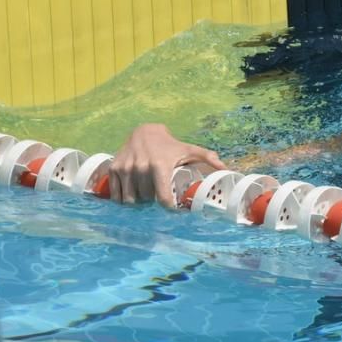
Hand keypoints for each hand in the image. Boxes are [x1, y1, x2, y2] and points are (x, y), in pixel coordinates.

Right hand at [109, 124, 225, 206]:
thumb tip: (227, 169)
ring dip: (138, 202)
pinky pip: (116, 195)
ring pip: (131, 199)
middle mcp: (140, 167)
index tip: (172, 209)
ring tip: (145, 196)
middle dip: (153, 201)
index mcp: (160, 165)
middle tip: (158, 197)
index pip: (163, 198)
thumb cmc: (170, 145)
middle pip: (147, 199)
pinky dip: (122, 199)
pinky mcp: (114, 169)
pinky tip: (130, 197)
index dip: (169, 208)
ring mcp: (125, 168)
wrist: (144, 131)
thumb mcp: (189, 150)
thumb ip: (209, 158)